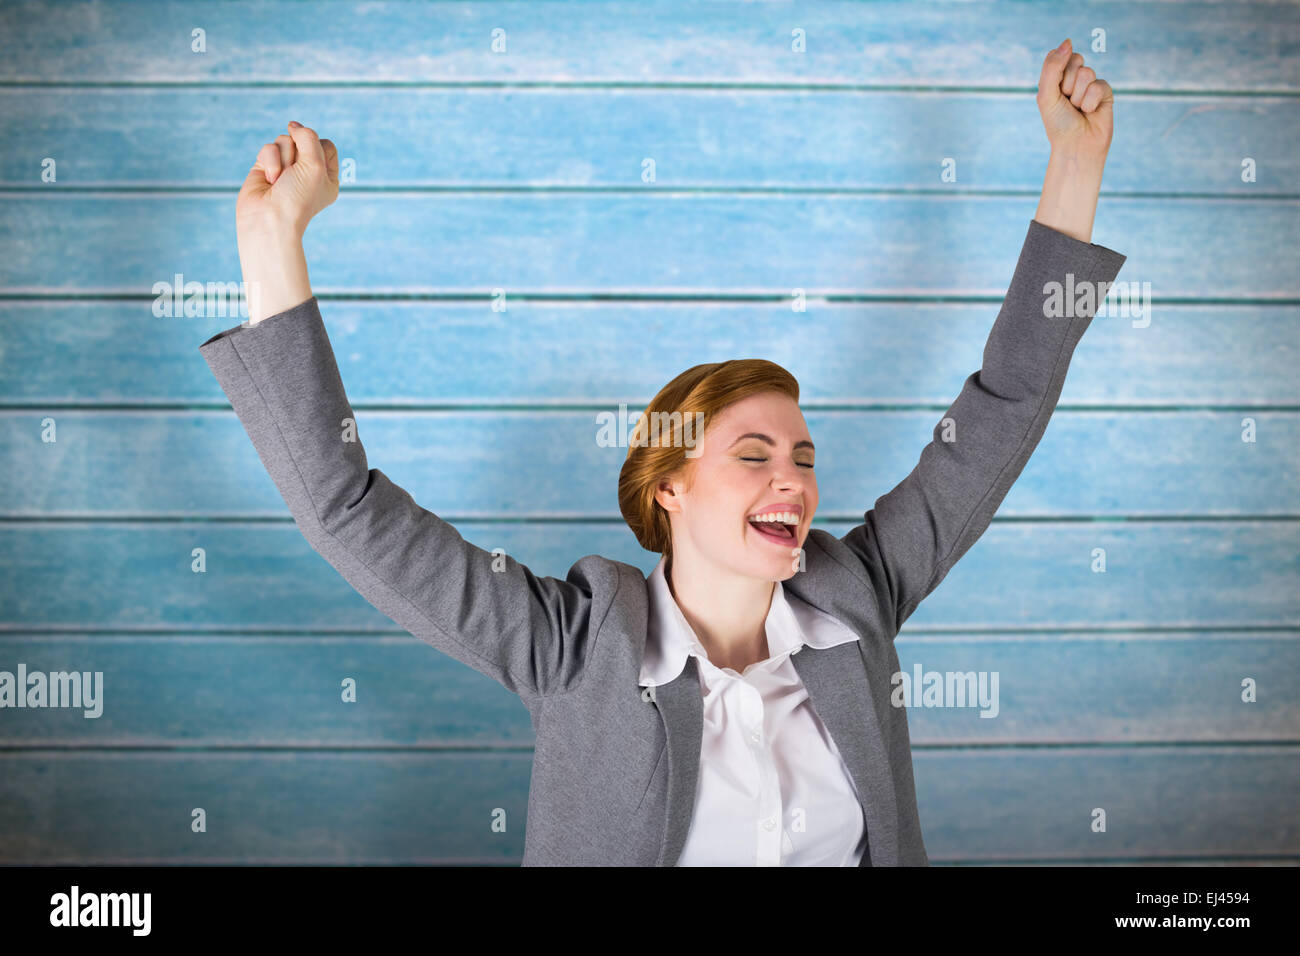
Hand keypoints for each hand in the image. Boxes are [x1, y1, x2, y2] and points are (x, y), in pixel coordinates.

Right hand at [237, 121, 338, 241]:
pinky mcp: (266, 167)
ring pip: (284, 141)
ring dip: (283, 157)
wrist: (269, 219)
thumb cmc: (297, 197)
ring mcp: (286, 169)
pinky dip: (269, 161)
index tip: (312, 165)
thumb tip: (293, 125)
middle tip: (295, 172)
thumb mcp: (314, 164)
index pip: (326, 145)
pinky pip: (268, 148)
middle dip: (297, 152)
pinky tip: (269, 179)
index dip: (317, 147)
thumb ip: (308, 137)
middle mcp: (307, 172)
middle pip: (303, 139)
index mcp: (327, 176)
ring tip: (280, 178)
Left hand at [1037, 38, 1113, 160]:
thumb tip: (1068, 41)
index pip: (1059, 55)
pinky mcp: (1105, 92)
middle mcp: (1073, 79)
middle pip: (1075, 60)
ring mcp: (1090, 84)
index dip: (1057, 73)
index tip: (1054, 92)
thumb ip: (1053, 67)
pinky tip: (1090, 113)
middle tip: (1067, 103)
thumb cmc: (1058, 124)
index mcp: (1056, 78)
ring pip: (1087, 73)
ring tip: (1078, 110)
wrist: (1076, 146)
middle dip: (1067, 85)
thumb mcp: (1047, 95)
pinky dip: (1090, 102)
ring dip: (1078, 96)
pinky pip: (1099, 85)